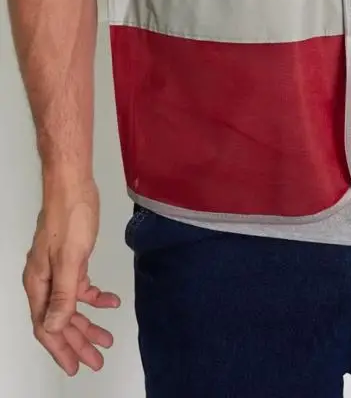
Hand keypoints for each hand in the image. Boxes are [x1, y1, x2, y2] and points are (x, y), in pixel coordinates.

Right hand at [23, 180, 120, 375]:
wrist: (73, 184)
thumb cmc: (69, 217)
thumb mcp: (69, 259)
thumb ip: (63, 295)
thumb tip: (53, 328)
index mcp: (38, 283)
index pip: (46, 326)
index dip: (61, 349)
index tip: (76, 367)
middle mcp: (44, 280)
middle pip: (59, 319)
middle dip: (77, 341)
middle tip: (97, 359)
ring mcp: (57, 269)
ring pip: (71, 305)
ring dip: (88, 322)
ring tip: (106, 338)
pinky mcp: (71, 258)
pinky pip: (80, 286)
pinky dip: (95, 295)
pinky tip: (112, 301)